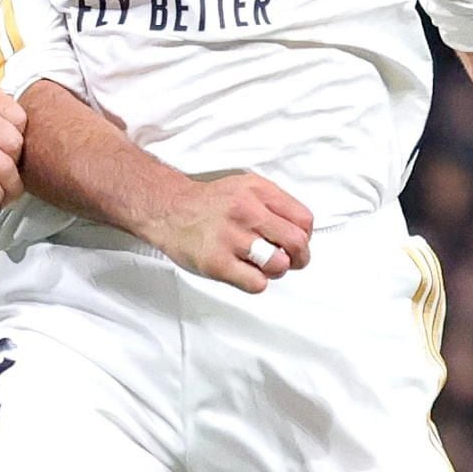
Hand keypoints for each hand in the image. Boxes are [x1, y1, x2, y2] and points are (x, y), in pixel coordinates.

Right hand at [145, 165, 318, 293]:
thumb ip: (274, 204)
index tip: (294, 242)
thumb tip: (301, 232)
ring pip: (278, 265)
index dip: (305, 237)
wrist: (167, 210)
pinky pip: (256, 283)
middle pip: (296, 243)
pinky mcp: (216, 262)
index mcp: (258, 191)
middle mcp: (246, 211)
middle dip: (298, 258)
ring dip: (274, 270)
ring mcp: (230, 238)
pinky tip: (244, 272)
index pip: (304, 220)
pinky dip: (256, 282)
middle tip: (288, 261)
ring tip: (260, 265)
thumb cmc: (209, 204)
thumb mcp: (246, 188)